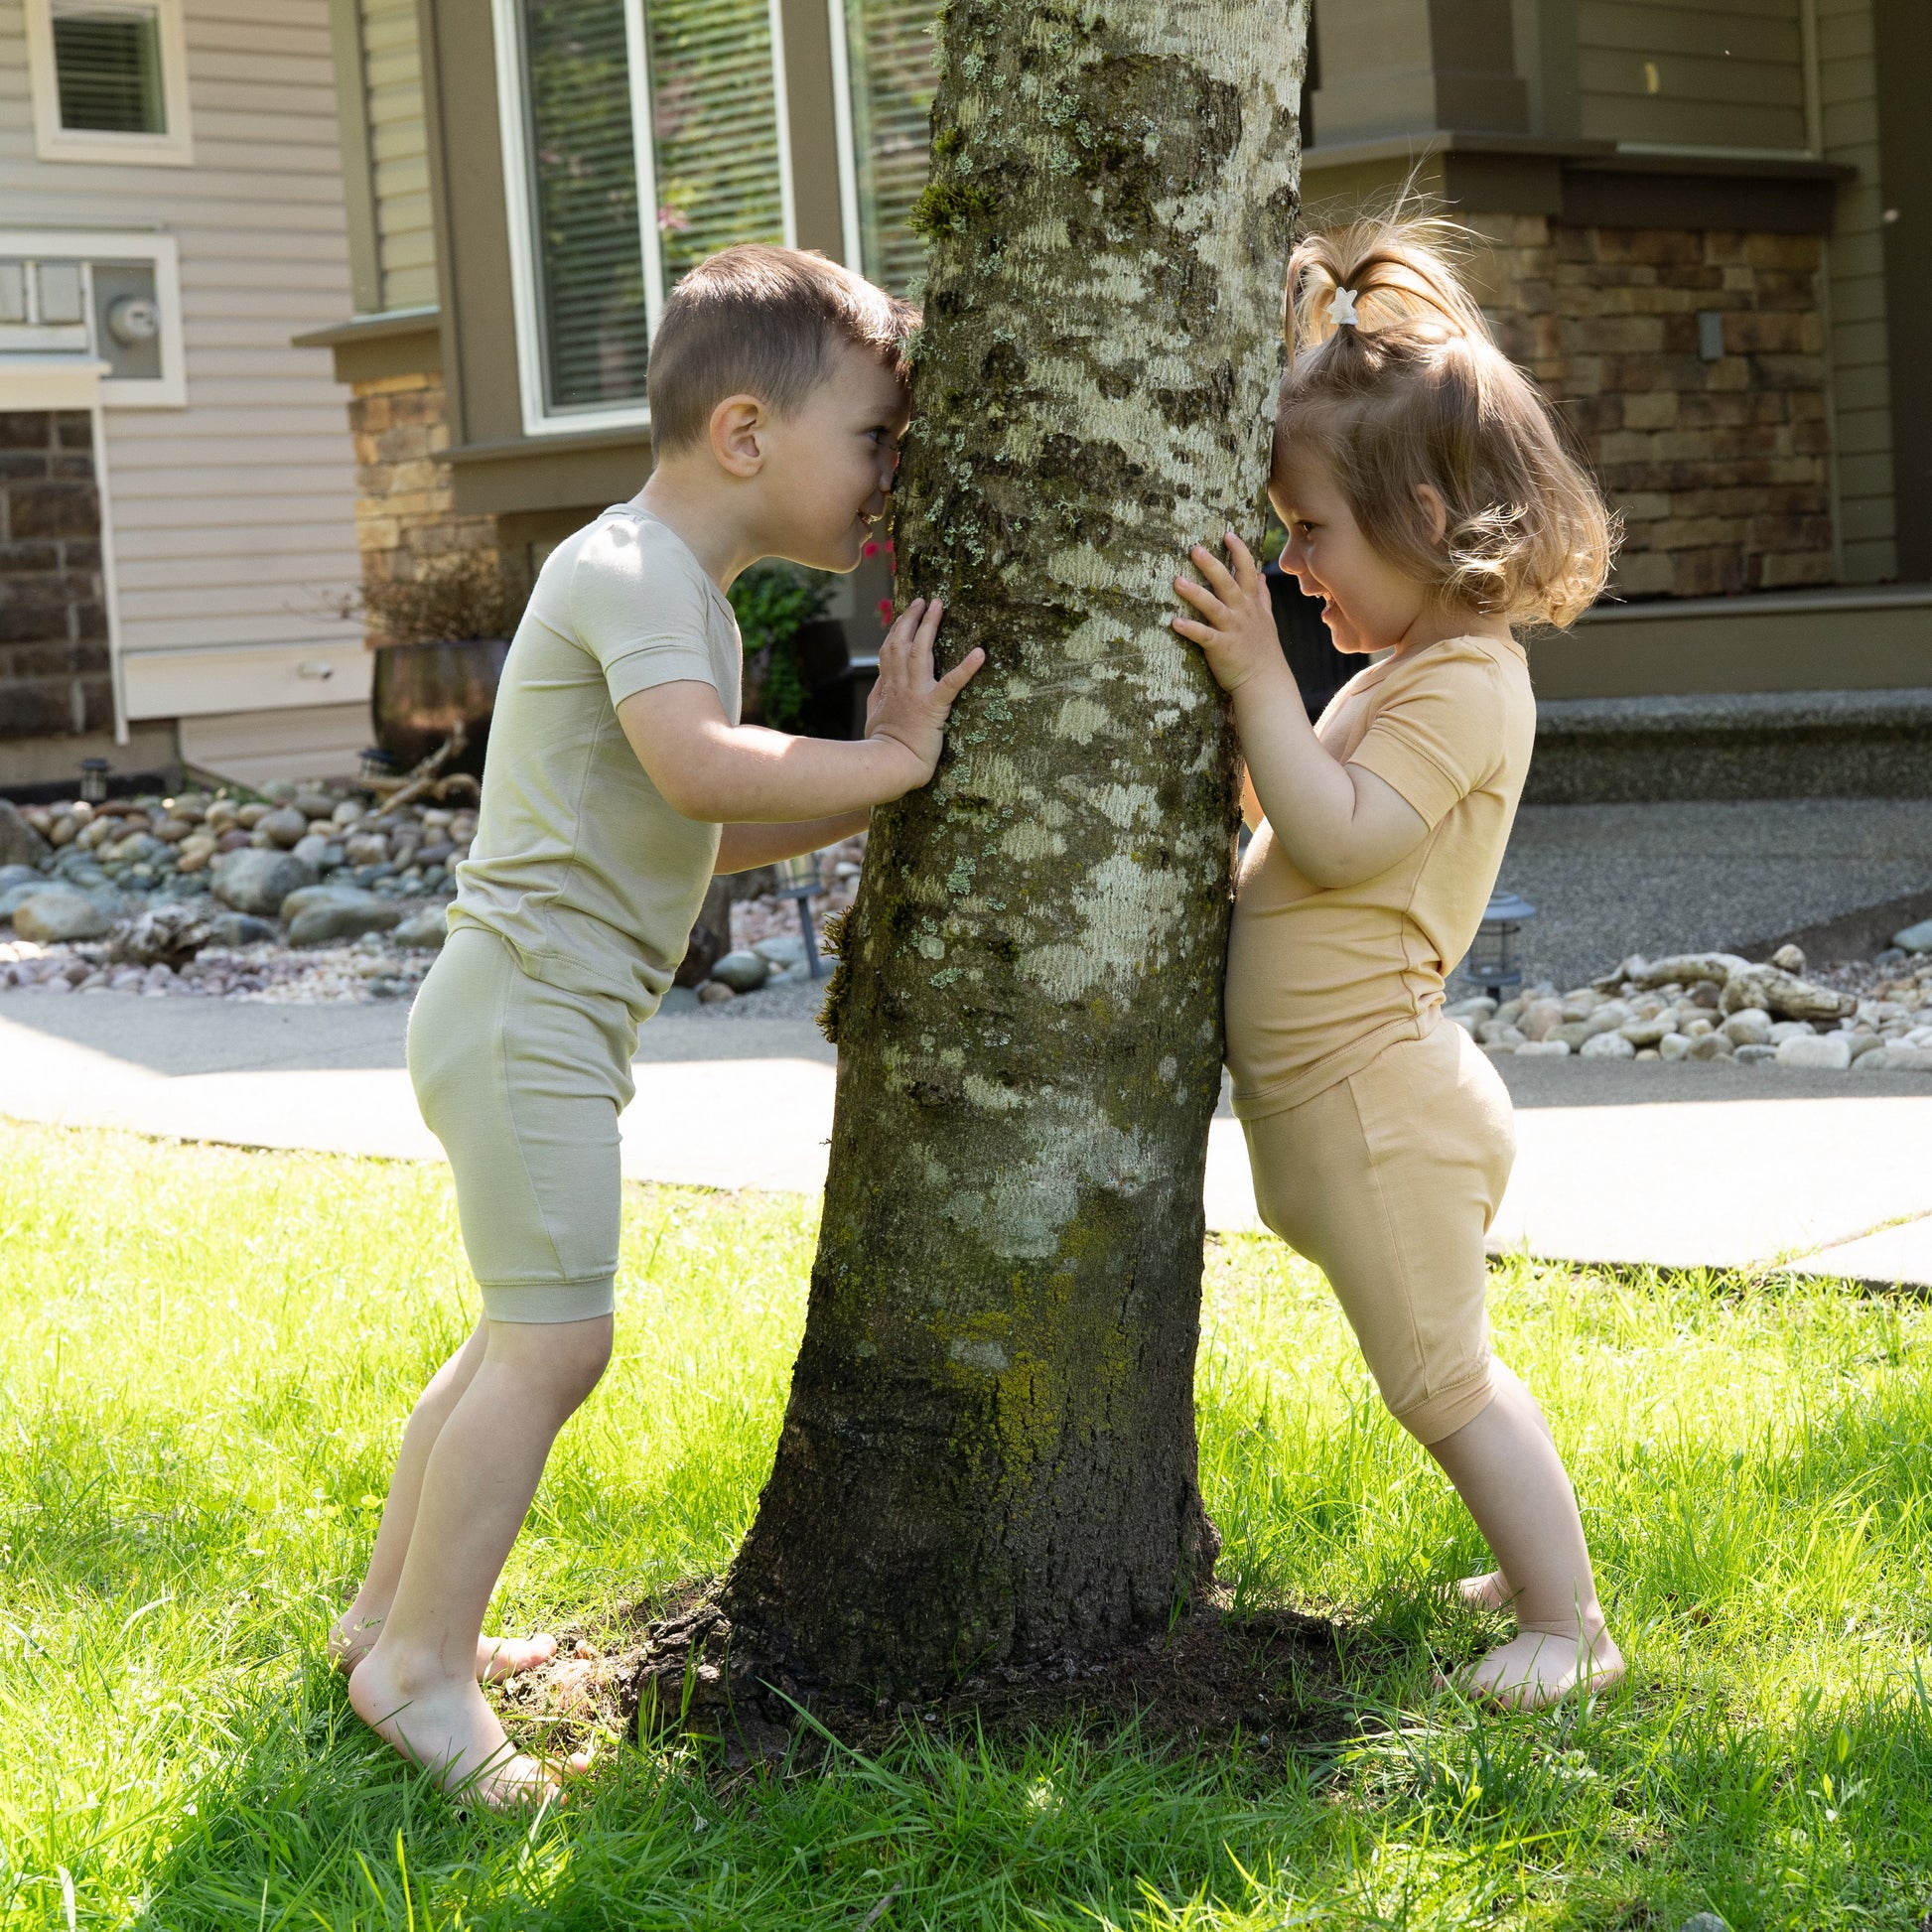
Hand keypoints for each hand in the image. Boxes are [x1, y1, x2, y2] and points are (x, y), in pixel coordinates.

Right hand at [864, 596, 984, 781]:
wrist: (888, 764)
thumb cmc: (881, 747)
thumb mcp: (873, 717)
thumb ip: (878, 697)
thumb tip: (879, 682)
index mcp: (887, 688)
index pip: (890, 651)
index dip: (897, 630)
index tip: (904, 615)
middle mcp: (900, 685)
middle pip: (903, 642)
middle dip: (911, 619)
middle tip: (922, 601)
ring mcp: (916, 693)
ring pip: (921, 651)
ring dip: (929, 626)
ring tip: (938, 606)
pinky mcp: (933, 707)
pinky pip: (952, 683)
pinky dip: (966, 668)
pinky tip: (979, 653)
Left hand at [1172, 532, 1283, 693]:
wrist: (1266, 682)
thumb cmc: (1262, 651)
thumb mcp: (1267, 620)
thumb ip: (1263, 598)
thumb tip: (1262, 577)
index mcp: (1251, 605)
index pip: (1247, 571)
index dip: (1239, 552)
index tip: (1228, 534)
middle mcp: (1242, 613)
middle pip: (1227, 583)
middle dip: (1212, 565)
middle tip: (1194, 549)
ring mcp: (1232, 629)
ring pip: (1213, 606)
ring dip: (1195, 593)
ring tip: (1177, 581)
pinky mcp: (1222, 647)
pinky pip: (1204, 635)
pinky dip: (1190, 628)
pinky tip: (1175, 622)